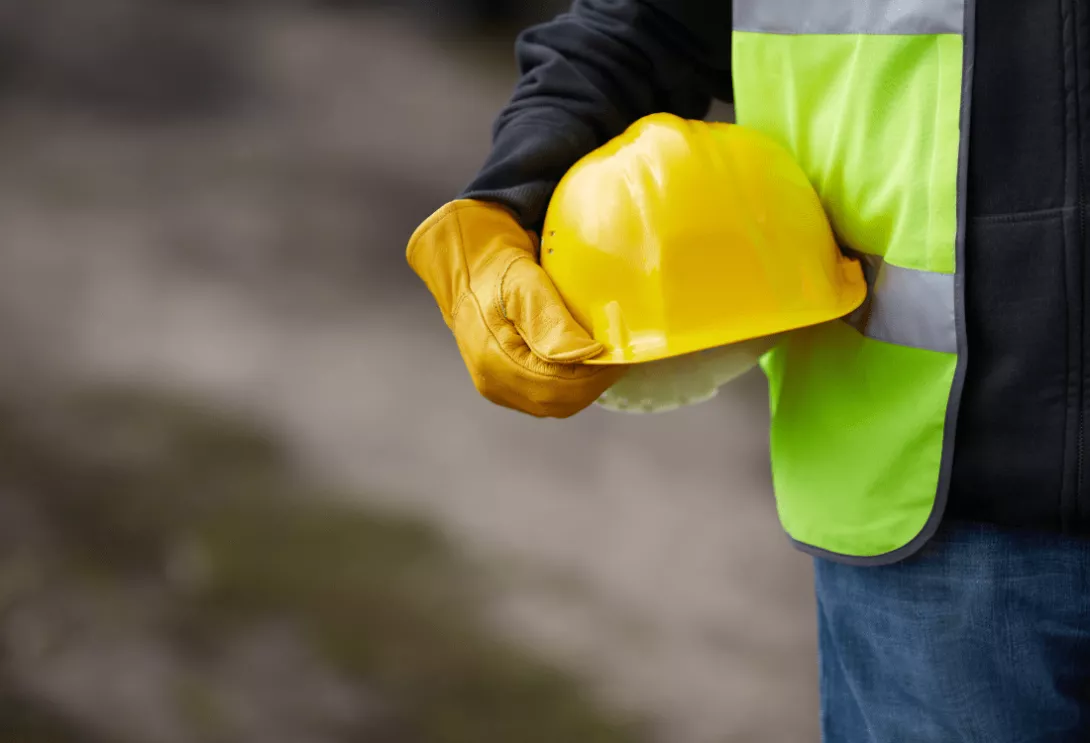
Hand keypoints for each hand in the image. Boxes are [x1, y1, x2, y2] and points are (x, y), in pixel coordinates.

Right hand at [407, 199, 624, 417]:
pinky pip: (546, 397)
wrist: (469, 270)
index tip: (620, 354)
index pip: (557, 387)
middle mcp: (493, 382)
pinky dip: (570, 385)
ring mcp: (497, 387)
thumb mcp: (525, 284)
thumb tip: (587, 355)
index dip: (594, 375)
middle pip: (558, 402)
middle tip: (620, 357)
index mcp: (494, 360)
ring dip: (584, 386)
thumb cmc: (497, 269)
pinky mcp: (505, 385)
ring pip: (554, 404)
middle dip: (594, 382)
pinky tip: (584, 364)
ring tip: (605, 360)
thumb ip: (552, 322)